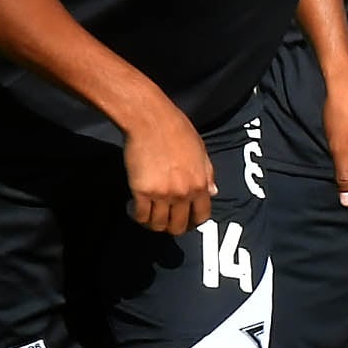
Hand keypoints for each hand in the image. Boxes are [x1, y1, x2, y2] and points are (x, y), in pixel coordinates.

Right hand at [120, 109, 216, 237]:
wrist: (151, 120)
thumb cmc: (177, 130)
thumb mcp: (201, 151)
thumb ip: (207, 174)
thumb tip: (213, 193)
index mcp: (200, 184)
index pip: (201, 216)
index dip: (193, 223)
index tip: (185, 221)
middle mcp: (183, 194)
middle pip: (178, 226)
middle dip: (172, 227)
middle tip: (164, 220)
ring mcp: (162, 194)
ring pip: (158, 225)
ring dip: (153, 223)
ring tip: (148, 214)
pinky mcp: (141, 192)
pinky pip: (140, 215)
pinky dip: (138, 216)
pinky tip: (135, 207)